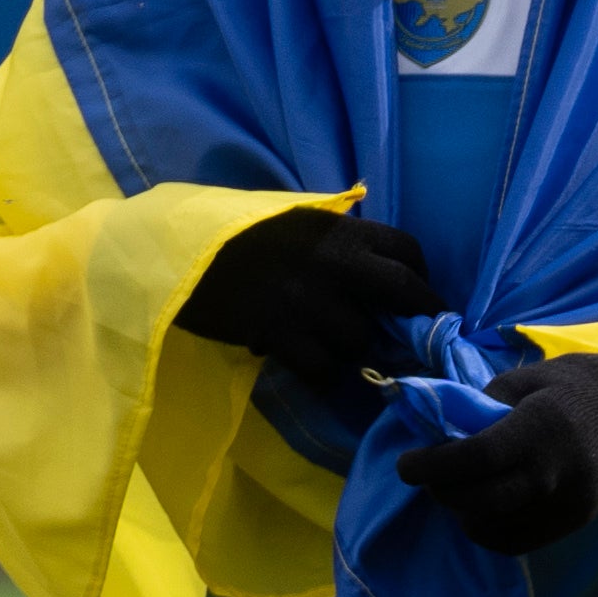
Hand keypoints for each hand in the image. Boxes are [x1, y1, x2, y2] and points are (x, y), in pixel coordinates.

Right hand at [176, 207, 435, 386]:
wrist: (176, 255)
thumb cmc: (234, 236)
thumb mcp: (292, 221)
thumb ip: (333, 240)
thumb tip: (371, 266)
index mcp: (338, 230)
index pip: (407, 250)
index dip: (420, 278)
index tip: (416, 297)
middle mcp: (334, 262)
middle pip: (403, 292)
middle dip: (413, 318)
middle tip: (406, 335)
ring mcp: (308, 300)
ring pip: (360, 340)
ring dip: (352, 350)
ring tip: (333, 348)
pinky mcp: (279, 334)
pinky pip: (322, 369)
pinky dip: (321, 374)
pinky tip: (308, 366)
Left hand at [389, 351, 597, 555]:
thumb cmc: (565, 392)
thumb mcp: (522, 382)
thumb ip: (478, 409)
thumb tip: (437, 438)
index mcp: (542, 428)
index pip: (476, 458)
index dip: (432, 466)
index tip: (407, 465)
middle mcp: (557, 471)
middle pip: (481, 500)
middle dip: (442, 492)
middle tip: (428, 477)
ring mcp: (568, 503)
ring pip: (493, 527)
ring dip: (462, 512)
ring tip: (457, 489)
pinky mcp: (573, 523)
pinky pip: (514, 542)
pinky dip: (486, 529)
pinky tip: (481, 507)